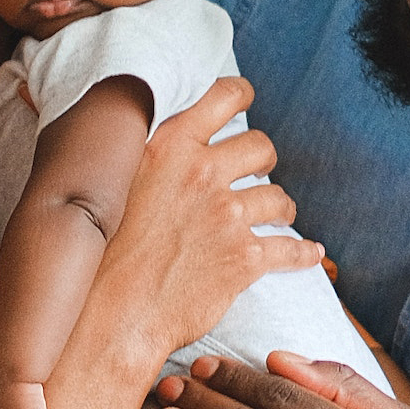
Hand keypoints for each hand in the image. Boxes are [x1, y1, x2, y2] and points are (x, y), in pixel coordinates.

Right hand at [96, 78, 322, 354]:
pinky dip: (303, 253)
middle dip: (262, 158)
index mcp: (168, 147)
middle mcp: (201, 173)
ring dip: (280, 206)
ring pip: (277, 197)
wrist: (108, 313)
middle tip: (255, 170)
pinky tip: (311, 253)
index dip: (240, 95)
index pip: (223, 98)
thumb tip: (150, 144)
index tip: (245, 99)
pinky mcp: (244, 258)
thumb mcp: (111, 185)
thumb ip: (140, 157)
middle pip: (259, 146)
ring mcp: (226, 215)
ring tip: (276, 214)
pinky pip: (290, 249)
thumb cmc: (98, 255)